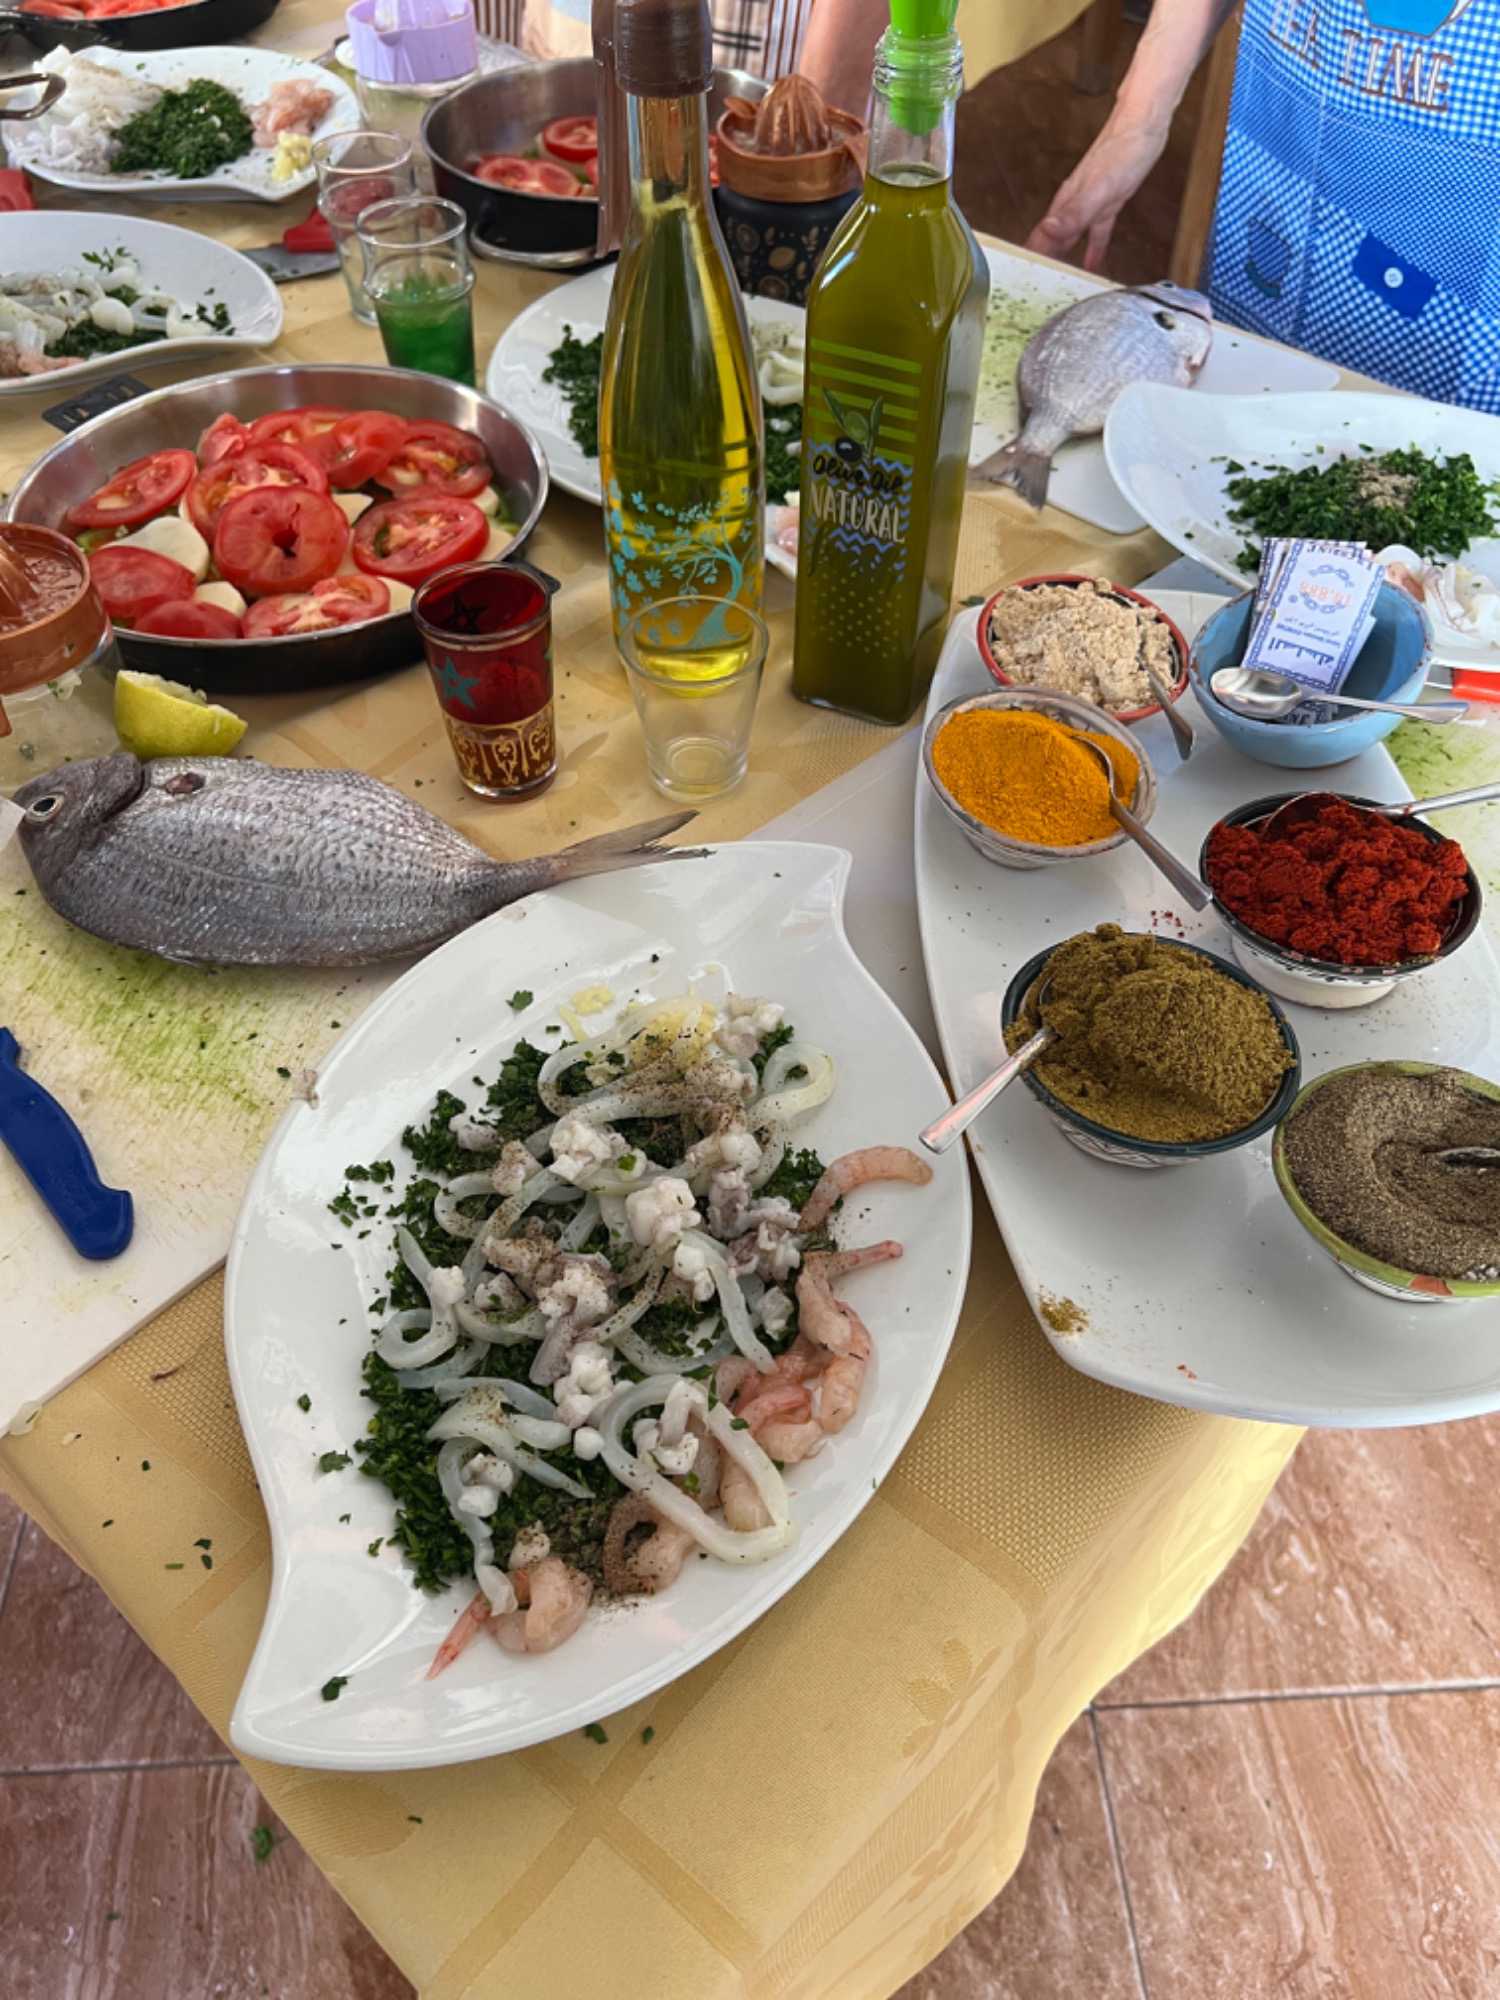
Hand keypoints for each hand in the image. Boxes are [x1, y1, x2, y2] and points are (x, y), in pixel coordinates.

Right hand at [1025, 117, 1168, 271]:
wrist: (1142, 123)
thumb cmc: (1122, 151)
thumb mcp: (1098, 189)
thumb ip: (1074, 213)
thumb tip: (1048, 230)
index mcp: (1066, 204)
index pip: (1040, 239)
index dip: (1029, 261)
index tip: (1018, 282)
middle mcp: (1072, 206)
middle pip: (1050, 243)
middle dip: (1040, 266)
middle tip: (1031, 290)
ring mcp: (1089, 204)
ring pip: (1069, 240)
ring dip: (1061, 260)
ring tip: (1055, 283)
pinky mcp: (1107, 203)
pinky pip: (1096, 233)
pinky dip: (1092, 251)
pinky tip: (1091, 264)